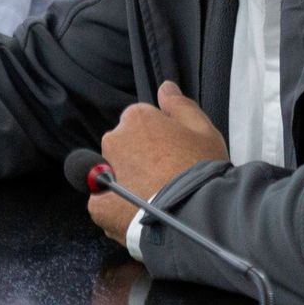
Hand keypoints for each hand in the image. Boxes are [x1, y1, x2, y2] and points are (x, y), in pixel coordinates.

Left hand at [89, 81, 228, 245]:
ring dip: (126, 183)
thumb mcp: (203, 130)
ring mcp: (104, 174)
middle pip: (123, 146)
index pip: (141, 122)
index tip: (173, 155)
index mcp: (136, 119)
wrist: (194, 217)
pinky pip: (104, 203)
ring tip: (153, 199)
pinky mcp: (99, 206)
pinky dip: (117, 208)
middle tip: (165, 178)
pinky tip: (139, 213)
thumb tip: (165, 87)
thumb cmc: (202, 171)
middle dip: (139, 159)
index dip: (159, 139)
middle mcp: (114, 141)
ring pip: (112, 174)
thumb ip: (180, 105)